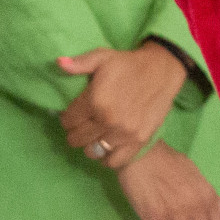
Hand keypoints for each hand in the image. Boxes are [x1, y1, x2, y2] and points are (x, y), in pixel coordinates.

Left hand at [59, 42, 188, 169]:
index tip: (72, 115)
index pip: (68, 120)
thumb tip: (59, 63)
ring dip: (89, 144)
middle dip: (75, 131)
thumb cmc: (128, 64)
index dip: (66, 117)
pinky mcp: (138, 142)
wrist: (161, 71)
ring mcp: (124, 134)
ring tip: (93, 135)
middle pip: (77, 138)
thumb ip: (79, 63)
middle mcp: (108, 121)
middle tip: (82, 125)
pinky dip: (107, 157)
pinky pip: (114, 161)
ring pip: (92, 151)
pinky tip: (107, 146)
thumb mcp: (102, 57)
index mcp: (96, 101)